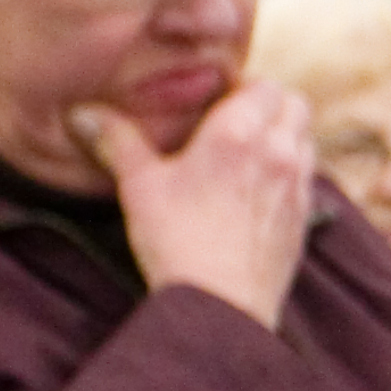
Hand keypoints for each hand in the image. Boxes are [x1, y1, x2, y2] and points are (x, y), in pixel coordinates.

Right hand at [74, 80, 316, 328]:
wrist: (221, 306)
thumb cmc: (178, 243)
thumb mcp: (138, 185)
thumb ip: (118, 141)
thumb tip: (83, 113)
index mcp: (239, 133)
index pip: (265, 84)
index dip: (242, 87)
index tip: (215, 100)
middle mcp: (279, 153)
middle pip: (294, 105)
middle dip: (269, 105)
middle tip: (232, 121)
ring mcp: (298, 187)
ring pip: (305, 139)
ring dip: (283, 136)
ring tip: (245, 153)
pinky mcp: (304, 219)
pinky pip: (307, 177)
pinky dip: (289, 171)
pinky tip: (256, 190)